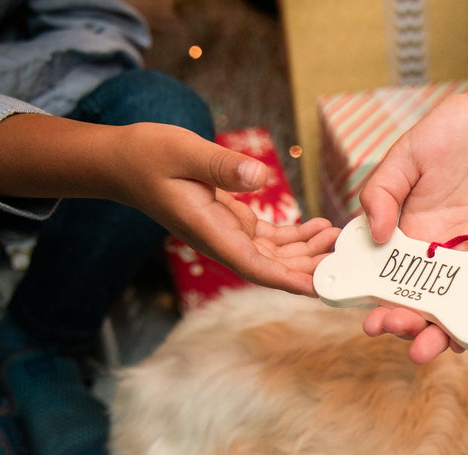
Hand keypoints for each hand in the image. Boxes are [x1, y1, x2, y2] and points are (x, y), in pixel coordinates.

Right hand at [116, 124, 340, 295]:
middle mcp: (221, 241)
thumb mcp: (185, 151)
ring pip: (275, 255)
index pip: (256, 267)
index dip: (289, 281)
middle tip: (346, 258)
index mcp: (210, 233)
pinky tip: (318, 227)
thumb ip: (222, 166)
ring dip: (307, 252)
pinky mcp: (231, 222)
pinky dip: (294, 236)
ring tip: (338, 238)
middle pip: (273, 268)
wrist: (122, 161)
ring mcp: (227, 234)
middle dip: (310, 268)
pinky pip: (269, 238)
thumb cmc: (148, 155)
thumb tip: (260, 177)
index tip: (321, 289)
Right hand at [359, 88, 467, 362]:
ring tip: (425, 346)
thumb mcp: (405, 156)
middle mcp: (442, 255)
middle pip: (421, 303)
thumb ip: (381, 191)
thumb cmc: (455, 129)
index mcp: (412, 236)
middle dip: (405, 324)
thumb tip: (373, 233)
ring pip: (457, 308)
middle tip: (392, 328)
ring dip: (440, 334)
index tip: (367, 318)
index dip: (378, 303)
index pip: (391, 281)